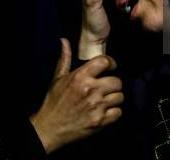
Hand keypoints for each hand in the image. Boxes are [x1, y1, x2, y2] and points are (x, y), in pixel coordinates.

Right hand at [30, 39, 123, 153]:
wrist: (49, 128)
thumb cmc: (54, 102)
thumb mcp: (57, 78)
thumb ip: (65, 59)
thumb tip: (64, 41)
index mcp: (80, 77)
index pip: (104, 61)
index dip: (111, 63)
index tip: (110, 67)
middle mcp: (90, 90)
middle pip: (117, 81)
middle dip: (113, 83)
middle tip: (107, 86)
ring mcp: (96, 106)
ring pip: (120, 97)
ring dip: (114, 98)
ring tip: (106, 99)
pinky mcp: (100, 121)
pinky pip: (118, 112)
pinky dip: (114, 112)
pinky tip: (105, 111)